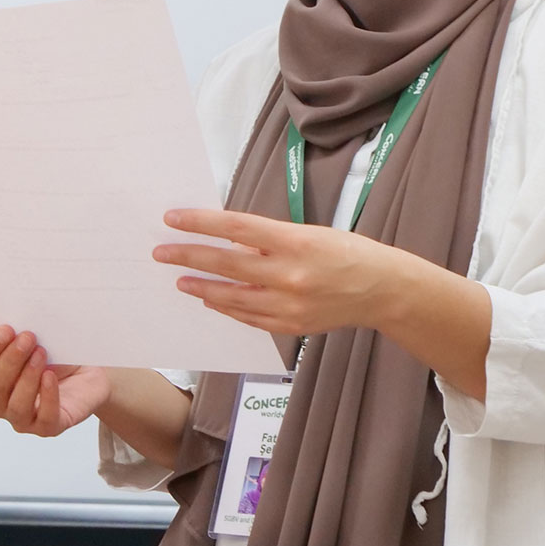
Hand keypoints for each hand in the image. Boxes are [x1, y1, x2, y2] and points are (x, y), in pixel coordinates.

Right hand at [0, 325, 111, 437]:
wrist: (87, 373)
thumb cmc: (55, 354)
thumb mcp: (35, 339)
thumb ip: (19, 333)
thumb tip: (17, 316)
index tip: (6, 328)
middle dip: (10, 359)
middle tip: (28, 337)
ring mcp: (21, 419)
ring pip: (15, 405)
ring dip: (27, 377)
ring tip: (42, 353)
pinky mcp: (47, 428)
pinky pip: (43, 417)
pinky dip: (47, 396)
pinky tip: (51, 377)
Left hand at [153, 208, 387, 335]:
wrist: (383, 289)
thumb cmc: (346, 251)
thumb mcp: (308, 233)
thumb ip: (267, 238)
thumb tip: (226, 239)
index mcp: (295, 242)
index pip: (235, 228)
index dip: (200, 223)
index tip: (173, 219)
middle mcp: (290, 275)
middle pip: (226, 263)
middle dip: (189, 256)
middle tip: (161, 252)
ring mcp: (289, 305)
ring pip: (231, 296)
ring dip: (201, 286)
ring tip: (180, 278)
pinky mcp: (291, 326)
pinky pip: (248, 317)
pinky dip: (226, 307)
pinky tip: (210, 297)